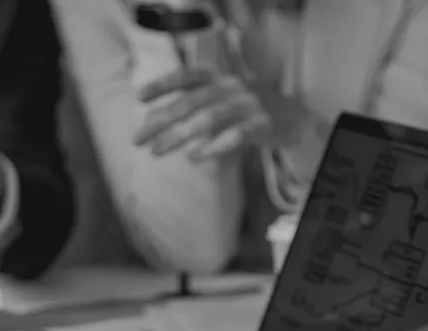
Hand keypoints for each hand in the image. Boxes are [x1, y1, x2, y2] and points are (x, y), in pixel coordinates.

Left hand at [134, 66, 295, 160]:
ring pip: (209, 119)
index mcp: (219, 77)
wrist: (290, 117)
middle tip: (137, 140)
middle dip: (161, 120)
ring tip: (156, 152)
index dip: (163, 84)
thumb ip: (187, 107)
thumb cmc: (242, 110)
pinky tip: (193, 157)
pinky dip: (214, 146)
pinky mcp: (262, 125)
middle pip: (192, 101)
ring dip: (179, 136)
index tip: (139, 98)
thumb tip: (150, 118)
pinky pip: (235, 136)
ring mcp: (248, 104)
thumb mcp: (216, 101)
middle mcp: (232, 86)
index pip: (187, 76)